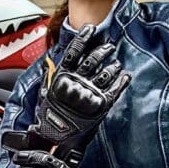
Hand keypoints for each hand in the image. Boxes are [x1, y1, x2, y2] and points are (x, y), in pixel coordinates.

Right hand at [29, 24, 130, 145]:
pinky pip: (114, 89)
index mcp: (63, 77)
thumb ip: (48, 77)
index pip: (74, 51)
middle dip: (102, 50)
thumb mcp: (43, 94)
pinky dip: (121, 81)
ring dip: (112, 66)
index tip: (90, 29)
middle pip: (93, 59)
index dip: (82, 38)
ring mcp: (89, 92)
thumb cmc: (47, 118)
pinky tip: (125, 77)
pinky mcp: (99, 105)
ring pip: (105, 73)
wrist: (54, 138)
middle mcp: (77, 82)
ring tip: (116, 64)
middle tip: (108, 47)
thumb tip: (48, 64)